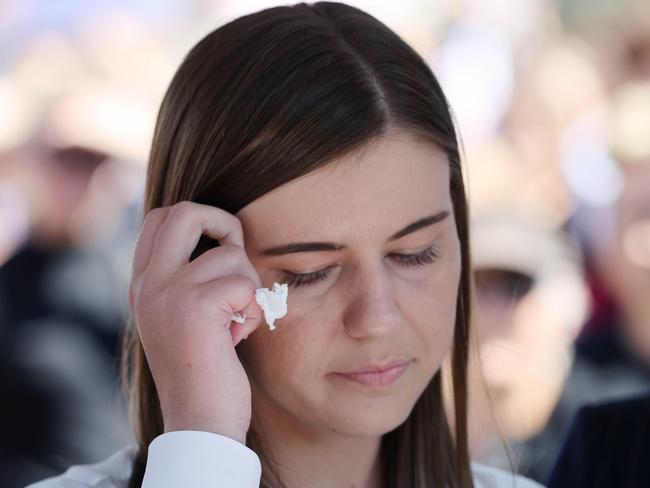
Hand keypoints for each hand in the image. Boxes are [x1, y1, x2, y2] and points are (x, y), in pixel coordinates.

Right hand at [129, 201, 263, 443]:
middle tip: (238, 261)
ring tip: (235, 321)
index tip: (222, 243)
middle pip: (185, 213)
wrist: (200, 422)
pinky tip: (239, 335)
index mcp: (143, 283)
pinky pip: (245, 284)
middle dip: (225, 225)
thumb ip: (190, 276)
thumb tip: (225, 236)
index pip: (160, 217)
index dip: (199, 218)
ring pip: (231, 254)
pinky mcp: (195, 308)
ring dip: (248, 286)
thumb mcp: (185, 315)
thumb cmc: (205, 368)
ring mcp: (168, 294)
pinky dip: (254, 309)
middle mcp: (149, 284)